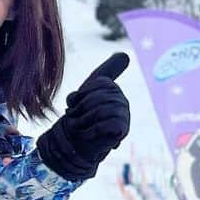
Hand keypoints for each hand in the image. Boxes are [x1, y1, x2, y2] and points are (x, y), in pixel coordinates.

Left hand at [36, 52, 131, 181]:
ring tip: (78, 128)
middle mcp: (121, 100)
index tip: (74, 104)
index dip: (81, 95)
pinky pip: (104, 125)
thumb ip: (94, 78)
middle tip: (73, 119)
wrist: (76, 145)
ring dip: (83, 121)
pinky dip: (91, 131)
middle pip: (98, 97)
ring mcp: (124, 115)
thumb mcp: (82, 94)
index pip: (98, 83)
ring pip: (100, 111)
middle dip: (81, 109)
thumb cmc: (78, 118)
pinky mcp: (122, 130)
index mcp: (112, 88)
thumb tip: (125, 54)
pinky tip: (86, 135)